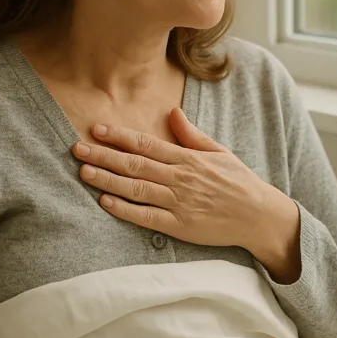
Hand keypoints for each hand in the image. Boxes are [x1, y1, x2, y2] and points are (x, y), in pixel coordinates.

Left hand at [72, 108, 300, 279]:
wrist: (259, 216)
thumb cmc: (239, 182)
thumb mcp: (219, 152)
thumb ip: (192, 135)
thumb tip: (172, 112)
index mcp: (187, 159)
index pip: (147, 143)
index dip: (120, 136)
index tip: (96, 128)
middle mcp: (180, 179)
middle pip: (135, 164)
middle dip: (104, 155)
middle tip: (77, 148)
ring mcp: (179, 203)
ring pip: (136, 188)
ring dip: (108, 179)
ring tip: (84, 172)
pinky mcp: (179, 226)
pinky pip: (147, 216)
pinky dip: (125, 209)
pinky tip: (106, 201)